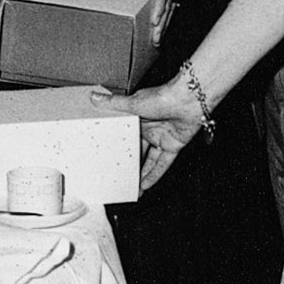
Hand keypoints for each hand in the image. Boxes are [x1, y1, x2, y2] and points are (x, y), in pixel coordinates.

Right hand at [91, 81, 205, 190]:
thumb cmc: (163, 96)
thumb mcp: (133, 103)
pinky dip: (154, 175)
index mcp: (138, 117)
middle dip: (129, 164)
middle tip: (119, 176)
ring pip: (149, 160)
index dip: (118, 147)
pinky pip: (162, 164)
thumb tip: (94, 98)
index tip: (109, 156)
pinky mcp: (173, 146)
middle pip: (137, 151)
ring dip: (141, 173)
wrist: (189, 100)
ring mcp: (162, 138)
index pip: (126, 136)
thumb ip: (113, 103)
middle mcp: (150, 128)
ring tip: (131, 187)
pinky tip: (146, 185)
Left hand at [104, 0, 186, 44]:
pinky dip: (169, 17)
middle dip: (162, 23)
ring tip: (158, 39)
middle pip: (168, 4)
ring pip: (172, 6)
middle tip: (155, 39)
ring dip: (166, 24)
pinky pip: (173, 3)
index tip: (155, 20)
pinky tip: (163, 28)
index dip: (159, 7)